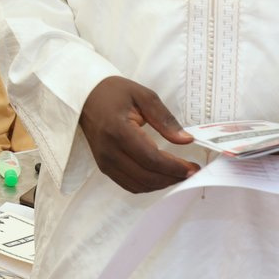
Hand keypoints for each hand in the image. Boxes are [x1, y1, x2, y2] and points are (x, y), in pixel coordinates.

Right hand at [79, 76, 196, 193]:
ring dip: (162, 184)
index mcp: (119, 131)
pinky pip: (129, 185)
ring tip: (178, 174)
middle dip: (172, 178)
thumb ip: (165, 119)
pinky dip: (148, 185)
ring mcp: (105, 161)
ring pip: (139, 185)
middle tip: (191, 172)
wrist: (85, 97)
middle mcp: (110, 151)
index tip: (193, 167)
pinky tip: (161, 176)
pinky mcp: (104, 166)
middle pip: (146, 176)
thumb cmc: (114, 92)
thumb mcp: (143, 96)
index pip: (151, 158)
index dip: (174, 167)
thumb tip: (186, 140)